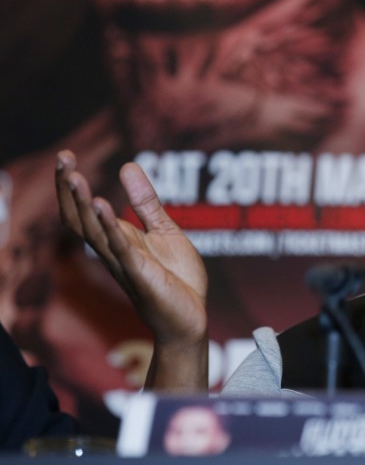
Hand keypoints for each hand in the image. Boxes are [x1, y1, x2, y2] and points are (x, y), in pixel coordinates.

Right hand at [55, 150, 208, 390]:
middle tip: (63, 159)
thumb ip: (145, 201)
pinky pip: (122, 249)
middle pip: (79, 219)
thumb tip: (127, 165)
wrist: (192, 316)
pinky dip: (111, 228)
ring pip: (94, 232)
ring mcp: (124, 263)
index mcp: (117, 238)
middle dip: (69, 190)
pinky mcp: (141, 274)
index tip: (65, 156)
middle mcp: (113, 250)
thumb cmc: (177, 278)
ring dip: (84, 205)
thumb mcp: (164, 230)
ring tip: (75, 177)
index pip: (84, 209)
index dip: (71, 186)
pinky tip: (103, 206)